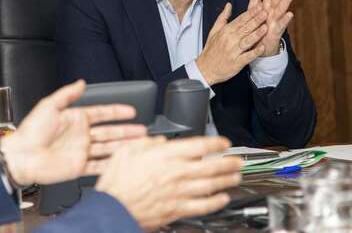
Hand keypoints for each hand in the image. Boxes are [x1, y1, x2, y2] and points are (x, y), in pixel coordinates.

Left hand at [0, 80, 146, 185]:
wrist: (21, 157)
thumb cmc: (30, 132)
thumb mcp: (48, 106)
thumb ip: (67, 94)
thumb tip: (80, 82)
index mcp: (74, 118)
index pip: (101, 113)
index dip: (116, 111)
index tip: (131, 110)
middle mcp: (80, 134)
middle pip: (109, 131)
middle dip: (126, 130)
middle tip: (142, 130)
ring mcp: (80, 151)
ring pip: (107, 147)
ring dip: (122, 146)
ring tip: (138, 144)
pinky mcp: (78, 167)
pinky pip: (98, 166)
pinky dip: (110, 164)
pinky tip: (121, 161)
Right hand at [95, 135, 242, 229]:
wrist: (112, 208)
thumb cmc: (116, 182)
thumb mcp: (126, 150)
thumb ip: (146, 143)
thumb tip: (158, 141)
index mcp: (165, 156)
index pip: (198, 146)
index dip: (215, 143)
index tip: (224, 143)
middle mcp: (176, 173)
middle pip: (210, 166)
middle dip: (228, 162)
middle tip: (239, 160)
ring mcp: (179, 193)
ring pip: (210, 185)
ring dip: (226, 180)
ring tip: (236, 177)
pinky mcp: (177, 210)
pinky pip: (203, 206)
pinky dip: (216, 202)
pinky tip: (222, 199)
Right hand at [196, 2, 268, 85]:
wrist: (205, 69)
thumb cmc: (211, 50)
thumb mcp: (214, 31)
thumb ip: (223, 18)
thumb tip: (229, 5)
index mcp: (225, 32)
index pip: (239, 20)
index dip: (250, 13)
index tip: (259, 6)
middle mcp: (229, 40)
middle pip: (244, 28)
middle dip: (256, 20)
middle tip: (265, 12)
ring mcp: (233, 52)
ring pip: (247, 41)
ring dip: (257, 34)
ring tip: (266, 27)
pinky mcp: (236, 63)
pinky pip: (247, 56)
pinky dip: (254, 52)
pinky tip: (262, 48)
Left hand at [249, 0, 296, 55]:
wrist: (259, 46)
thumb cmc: (259, 26)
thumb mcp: (255, 7)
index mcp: (267, 6)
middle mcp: (273, 13)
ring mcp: (275, 22)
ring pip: (281, 10)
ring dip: (286, 1)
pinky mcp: (275, 33)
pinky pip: (280, 26)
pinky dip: (284, 20)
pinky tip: (290, 14)